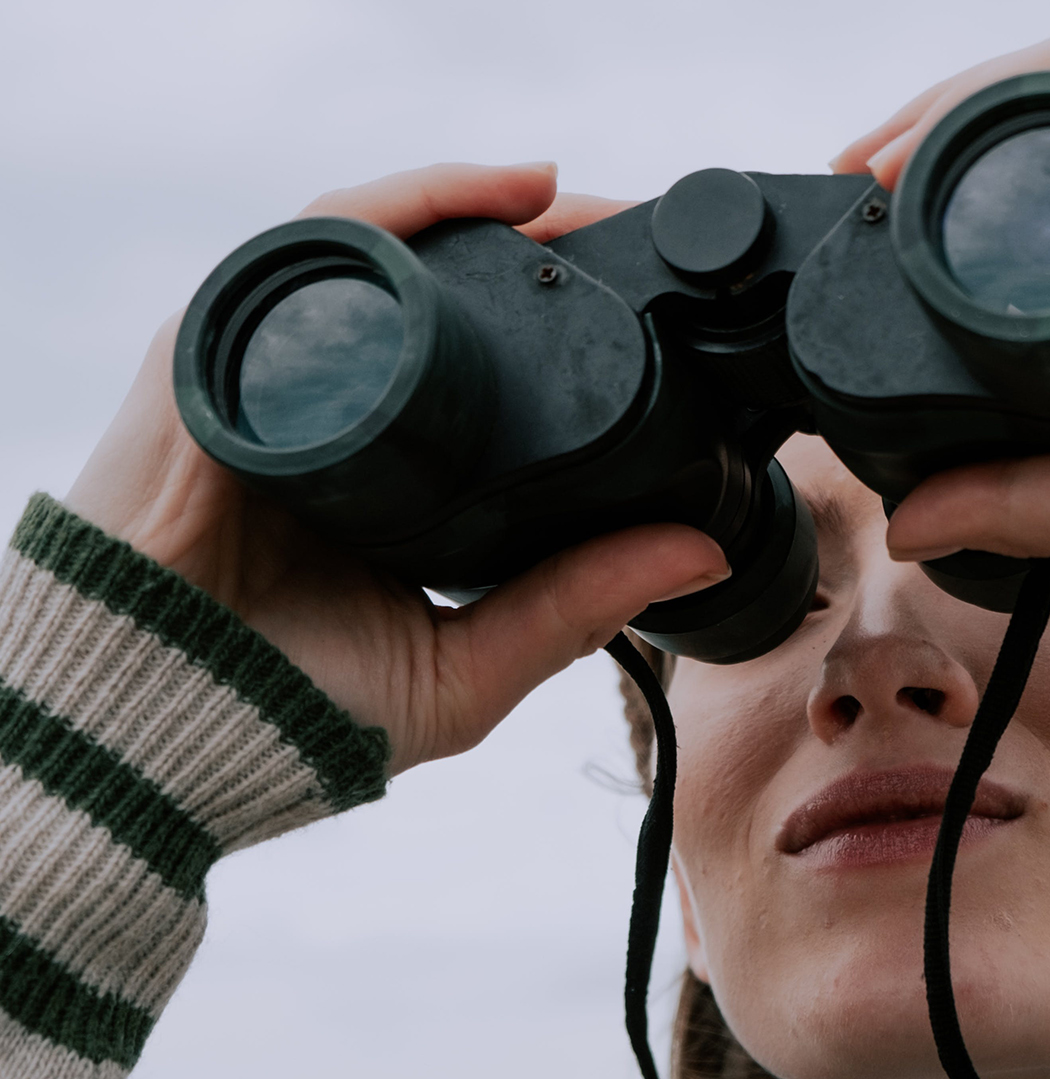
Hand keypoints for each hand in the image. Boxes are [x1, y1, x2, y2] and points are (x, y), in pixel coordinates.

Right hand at [65, 163, 728, 774]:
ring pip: (390, 249)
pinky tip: (499, 193)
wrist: (159, 729)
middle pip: (442, 288)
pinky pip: (323, 241)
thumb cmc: (298, 707)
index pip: (482, 362)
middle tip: (637, 236)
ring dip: (488, 210)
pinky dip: (412, 203)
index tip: (657, 309)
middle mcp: (337, 396)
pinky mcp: (225, 343)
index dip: (563, 324)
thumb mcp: (470, 661)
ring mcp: (279, 363)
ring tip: (578, 205)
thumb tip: (704, 554)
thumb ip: (577, 606)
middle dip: (540, 248)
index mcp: (394, 461)